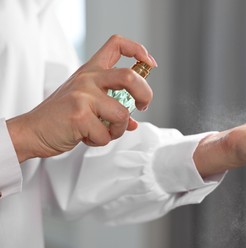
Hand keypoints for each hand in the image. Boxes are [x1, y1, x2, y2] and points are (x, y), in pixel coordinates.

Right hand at [7, 35, 157, 161]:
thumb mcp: (86, 103)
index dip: (138, 50)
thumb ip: (111, 106)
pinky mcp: (79, 114)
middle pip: (129, 76)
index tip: (149, 63)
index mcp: (91, 71)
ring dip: (119, 129)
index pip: (117, 44)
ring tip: (104, 131)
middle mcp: (88, 78)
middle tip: (143, 106)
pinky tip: (87, 137)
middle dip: (145, 94)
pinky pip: (106, 134)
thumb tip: (132, 122)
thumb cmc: (60, 116)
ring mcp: (83, 95)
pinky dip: (101, 141)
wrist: (32, 130)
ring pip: (122, 113)